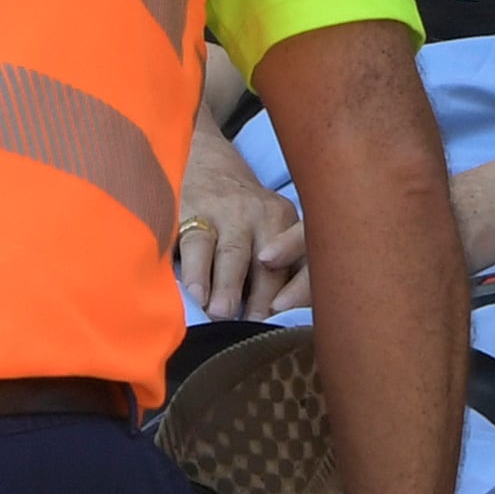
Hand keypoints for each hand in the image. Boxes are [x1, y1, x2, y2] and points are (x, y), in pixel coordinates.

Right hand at [180, 148, 309, 320]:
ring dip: (227, 285)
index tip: (287, 316)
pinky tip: (194, 292)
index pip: (303, 261)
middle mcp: (262, 217)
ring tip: (221, 313)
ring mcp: (226, 212)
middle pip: (267, 265)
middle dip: (260, 297)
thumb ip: (275, 273)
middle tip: (253, 325)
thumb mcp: (266, 233)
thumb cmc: (239, 217)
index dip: (300, 290)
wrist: (202, 162)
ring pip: (232, 252)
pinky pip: (195, 242)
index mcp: (286, 225)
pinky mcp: (192, 211)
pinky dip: (195, 270)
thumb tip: (276, 331)